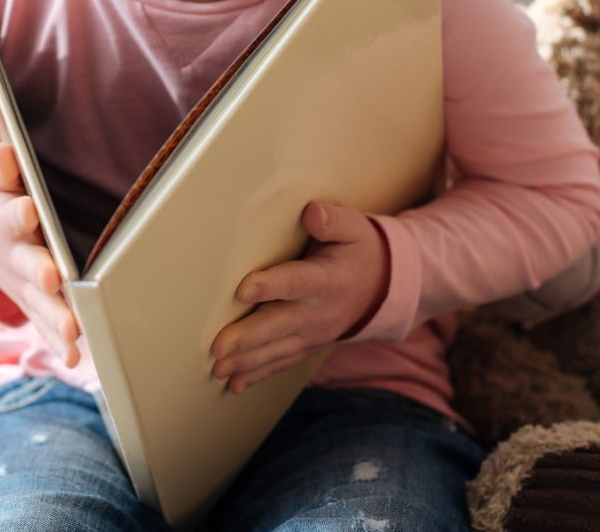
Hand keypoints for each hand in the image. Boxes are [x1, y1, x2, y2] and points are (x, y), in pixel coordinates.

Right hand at [0, 142, 80, 366]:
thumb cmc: (2, 208)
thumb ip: (2, 171)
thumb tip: (6, 151)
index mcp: (6, 223)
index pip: (12, 217)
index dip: (19, 214)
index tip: (28, 209)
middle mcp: (16, 258)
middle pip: (29, 266)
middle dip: (40, 273)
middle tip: (51, 278)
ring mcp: (25, 286)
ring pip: (41, 303)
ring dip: (55, 317)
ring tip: (71, 330)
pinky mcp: (35, 306)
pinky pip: (46, 327)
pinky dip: (58, 343)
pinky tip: (75, 356)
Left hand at [209, 201, 387, 393]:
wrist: (382, 288)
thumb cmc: (358, 250)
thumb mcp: (354, 229)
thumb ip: (332, 220)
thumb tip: (311, 213)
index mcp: (327, 279)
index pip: (296, 282)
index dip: (270, 286)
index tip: (242, 288)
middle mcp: (319, 312)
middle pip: (279, 324)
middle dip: (248, 337)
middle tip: (217, 347)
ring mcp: (313, 333)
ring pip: (277, 350)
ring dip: (246, 362)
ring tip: (218, 369)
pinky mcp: (307, 345)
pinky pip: (282, 363)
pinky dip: (258, 375)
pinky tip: (234, 385)